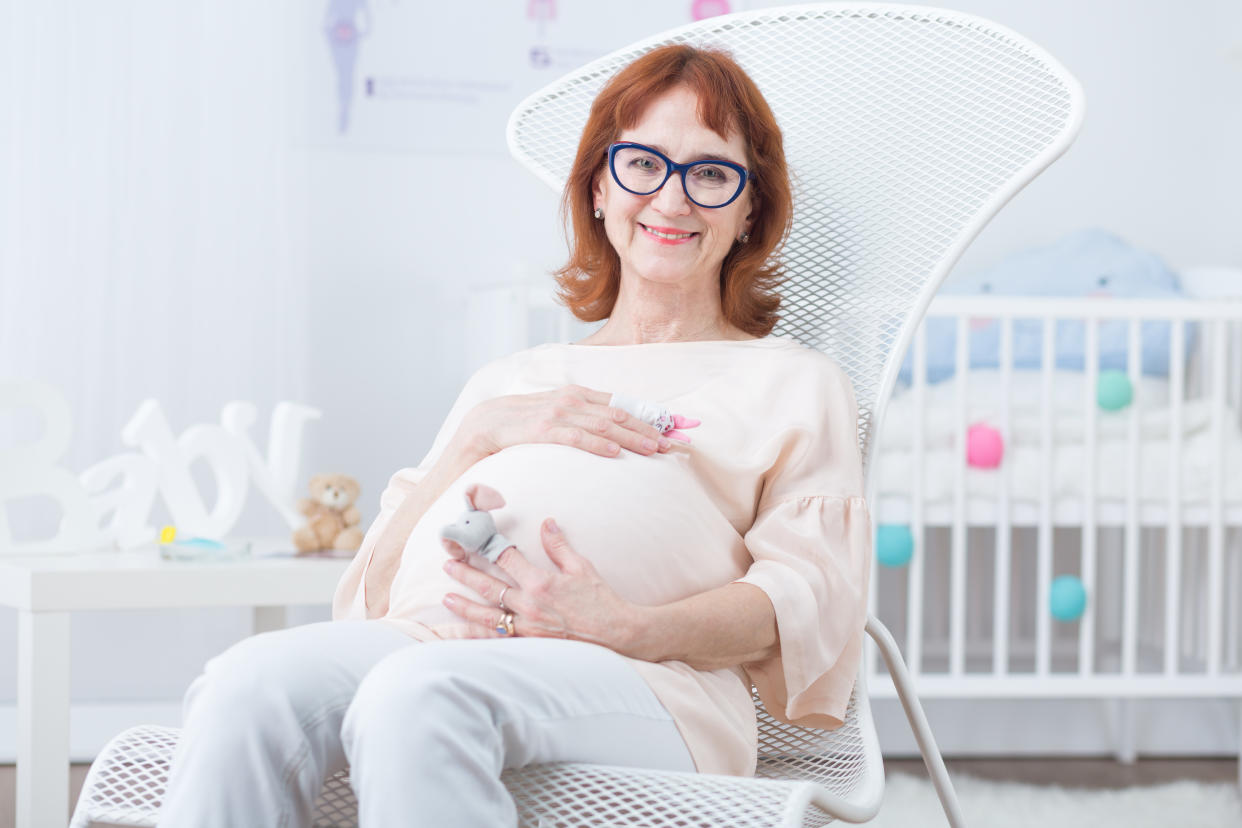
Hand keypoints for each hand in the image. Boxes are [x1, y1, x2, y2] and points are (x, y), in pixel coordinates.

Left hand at [441, 518, 638, 652]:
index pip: (506, 559)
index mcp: (541, 583)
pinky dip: (479, 637)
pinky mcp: (531, 645)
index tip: (473, 540)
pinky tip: (464, 634)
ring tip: (446, 598)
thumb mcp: (582, 567)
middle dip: (466, 575)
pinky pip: (498, 640)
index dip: (488, 547)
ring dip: (465, 607)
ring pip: (488, 617)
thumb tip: (546, 522)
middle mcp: (530, 606)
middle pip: (490, 587)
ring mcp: (528, 628)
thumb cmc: (601, 601)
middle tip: (448, 564)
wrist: (617, 635)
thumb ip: (559, 545)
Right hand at [455, 385, 671, 462]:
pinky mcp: (540, 429)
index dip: (652, 414)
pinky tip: (615, 454)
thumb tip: (615, 435)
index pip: (623, 404)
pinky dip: (597, 444)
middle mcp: (570, 399)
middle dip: (650, 427)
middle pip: (619, 413)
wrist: (481, 426)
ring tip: (655, 449)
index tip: (679, 426)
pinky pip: (574, 437)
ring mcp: (556, 413)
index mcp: (577, 395)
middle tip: (675, 442)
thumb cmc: (523, 427)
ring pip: (603, 424)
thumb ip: (583, 420)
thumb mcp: (557, 418)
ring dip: (632, 437)